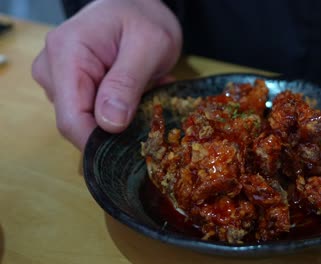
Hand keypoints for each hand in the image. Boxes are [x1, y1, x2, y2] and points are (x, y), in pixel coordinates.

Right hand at [32, 0, 180, 150]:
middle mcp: (54, 68)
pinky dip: (120, 109)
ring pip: (88, 121)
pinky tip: (137, 90)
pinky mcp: (71, 86)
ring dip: (122, 115)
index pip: (71, 119)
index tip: (130, 148)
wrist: (138, 6)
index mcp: (68, 54)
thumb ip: (127, 83)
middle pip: (78, 122)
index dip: (99, 143)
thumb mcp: (148, 45)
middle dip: (117, 126)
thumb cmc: (144, 18)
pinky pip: (93, 113)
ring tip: (146, 89)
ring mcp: (60, 79)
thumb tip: (109, 124)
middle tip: (150, 104)